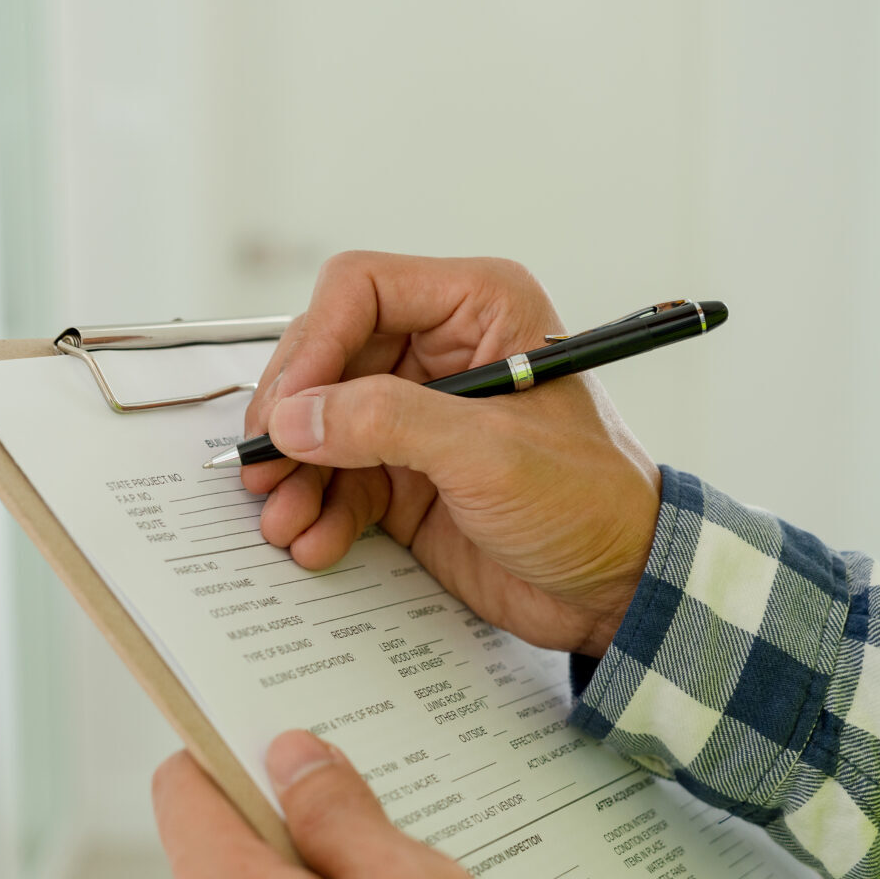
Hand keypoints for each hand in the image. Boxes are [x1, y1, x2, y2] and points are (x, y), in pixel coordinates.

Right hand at [243, 252, 660, 657]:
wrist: (616, 588)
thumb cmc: (589, 502)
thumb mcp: (490, 454)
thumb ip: (388, 423)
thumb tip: (295, 417)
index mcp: (478, 310)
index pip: (361, 290)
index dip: (313, 344)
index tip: (288, 410)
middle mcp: (441, 354)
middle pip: (327, 359)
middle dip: (292, 419)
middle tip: (264, 468)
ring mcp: (418, 418)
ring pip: (322, 425)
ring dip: (295, 475)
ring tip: (282, 521)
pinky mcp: (405, 476)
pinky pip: (338, 480)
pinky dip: (318, 511)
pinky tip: (314, 542)